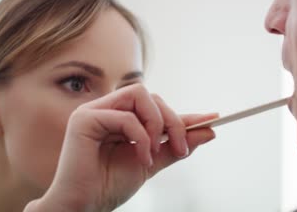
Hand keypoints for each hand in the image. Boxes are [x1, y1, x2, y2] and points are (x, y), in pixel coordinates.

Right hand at [24, 84, 216, 211]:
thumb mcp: (151, 163)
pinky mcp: (84, 119)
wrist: (85, 206)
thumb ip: (174, 146)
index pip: (156, 108)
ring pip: (138, 95)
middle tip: (181, 148)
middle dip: (172, 120)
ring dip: (156, 123)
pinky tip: (141, 158)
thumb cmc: (110, 185)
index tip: (212, 119)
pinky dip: (140, 137)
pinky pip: (125, 116)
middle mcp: (107, 109)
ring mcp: (94, 111)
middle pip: (149, 96)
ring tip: (154, 153)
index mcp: (120, 117)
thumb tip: (208, 131)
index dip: (183, 113)